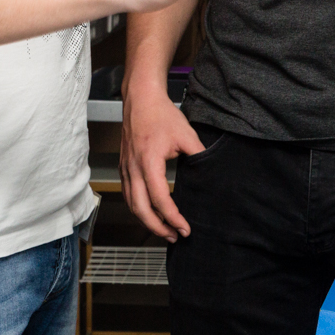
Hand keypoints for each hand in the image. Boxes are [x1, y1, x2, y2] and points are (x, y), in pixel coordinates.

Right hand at [120, 88, 202, 241]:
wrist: (141, 99)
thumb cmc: (161, 114)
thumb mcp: (186, 135)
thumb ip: (199, 156)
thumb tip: (210, 174)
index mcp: (149, 162)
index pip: (160, 198)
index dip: (173, 217)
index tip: (185, 228)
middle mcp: (133, 168)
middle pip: (140, 209)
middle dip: (158, 228)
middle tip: (175, 236)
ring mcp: (126, 168)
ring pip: (131, 204)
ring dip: (147, 221)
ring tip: (165, 229)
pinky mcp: (124, 166)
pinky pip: (128, 194)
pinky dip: (138, 208)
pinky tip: (150, 212)